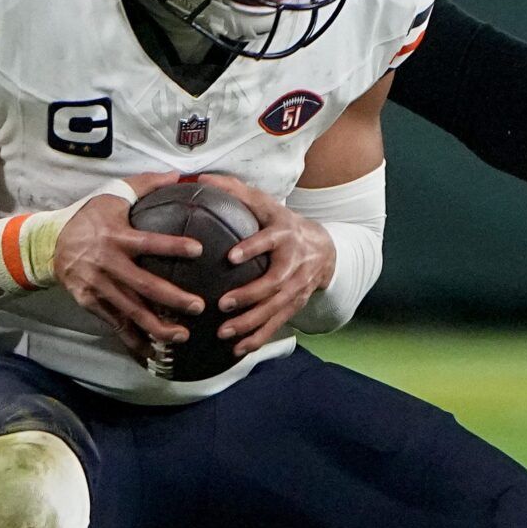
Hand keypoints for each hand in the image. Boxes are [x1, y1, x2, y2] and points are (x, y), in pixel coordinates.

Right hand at [53, 172, 205, 358]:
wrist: (49, 243)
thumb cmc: (89, 217)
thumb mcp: (113, 195)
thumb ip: (146, 185)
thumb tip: (179, 175)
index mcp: (116, 237)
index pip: (149, 242)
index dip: (173, 246)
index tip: (198, 250)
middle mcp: (107, 264)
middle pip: (144, 286)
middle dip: (173, 299)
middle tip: (199, 306)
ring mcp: (97, 286)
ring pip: (131, 311)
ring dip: (158, 326)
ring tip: (183, 336)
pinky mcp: (90, 302)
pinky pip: (114, 323)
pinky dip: (133, 339)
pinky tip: (153, 350)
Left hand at [204, 174, 337, 355]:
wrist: (325, 249)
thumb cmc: (284, 223)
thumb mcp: (266, 204)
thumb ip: (236, 191)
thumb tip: (202, 178)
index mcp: (284, 234)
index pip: (269, 240)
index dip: (253, 248)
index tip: (231, 257)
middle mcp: (294, 262)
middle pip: (274, 282)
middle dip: (249, 295)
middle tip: (223, 304)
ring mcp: (297, 287)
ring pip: (275, 308)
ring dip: (251, 323)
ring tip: (225, 332)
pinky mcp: (295, 305)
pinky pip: (277, 324)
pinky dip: (259, 338)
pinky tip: (238, 349)